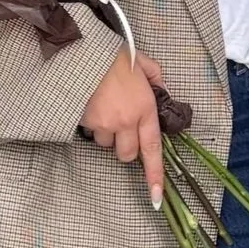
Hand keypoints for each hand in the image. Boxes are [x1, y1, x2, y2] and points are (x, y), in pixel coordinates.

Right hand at [81, 52, 166, 206]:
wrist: (85, 50)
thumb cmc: (117, 57)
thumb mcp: (146, 65)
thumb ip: (157, 82)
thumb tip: (162, 94)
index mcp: (145, 109)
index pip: (153, 149)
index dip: (154, 175)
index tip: (157, 197)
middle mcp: (127, 121)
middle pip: (127, 155)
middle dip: (125, 146)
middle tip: (123, 125)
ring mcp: (105, 123)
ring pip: (107, 145)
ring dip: (108, 134)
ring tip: (105, 108)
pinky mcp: (87, 122)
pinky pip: (91, 133)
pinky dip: (92, 124)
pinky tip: (93, 105)